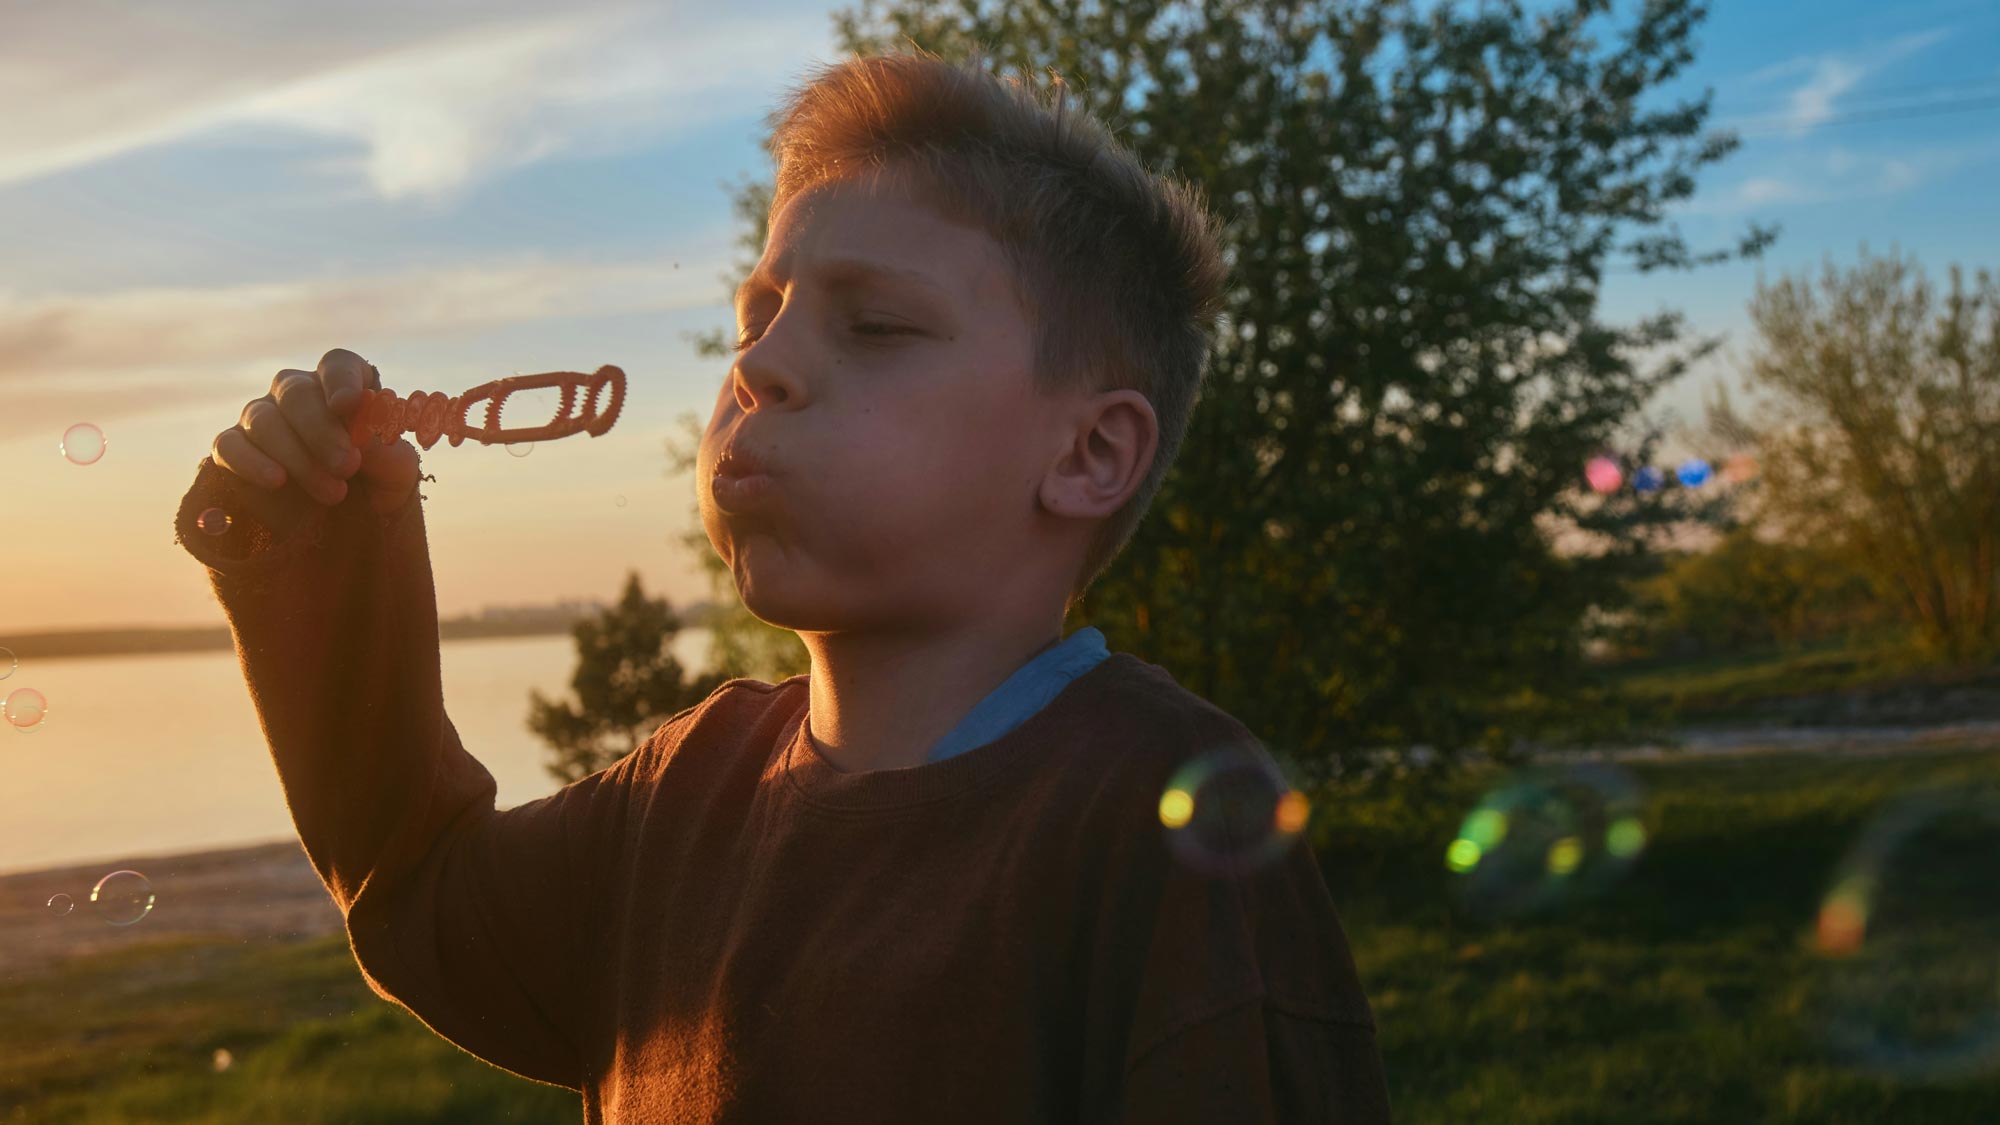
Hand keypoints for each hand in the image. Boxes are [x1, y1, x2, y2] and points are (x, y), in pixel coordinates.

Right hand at [210, 348, 422, 531]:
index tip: (348, 405)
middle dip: (321, 431)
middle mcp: (296, 394)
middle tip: (347, 466)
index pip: (338, 365)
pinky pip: (229, 445)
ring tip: (333, 493)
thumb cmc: (377, 486)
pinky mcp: (233, 449)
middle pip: (296, 393)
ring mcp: (261, 418)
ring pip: (264, 420)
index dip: (341, 380)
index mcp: (342, 387)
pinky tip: (276, 480)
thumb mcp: (396, 471)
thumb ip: (386, 451)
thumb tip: (363, 438)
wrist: (348, 528)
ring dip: (298, 457)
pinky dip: (250, 462)